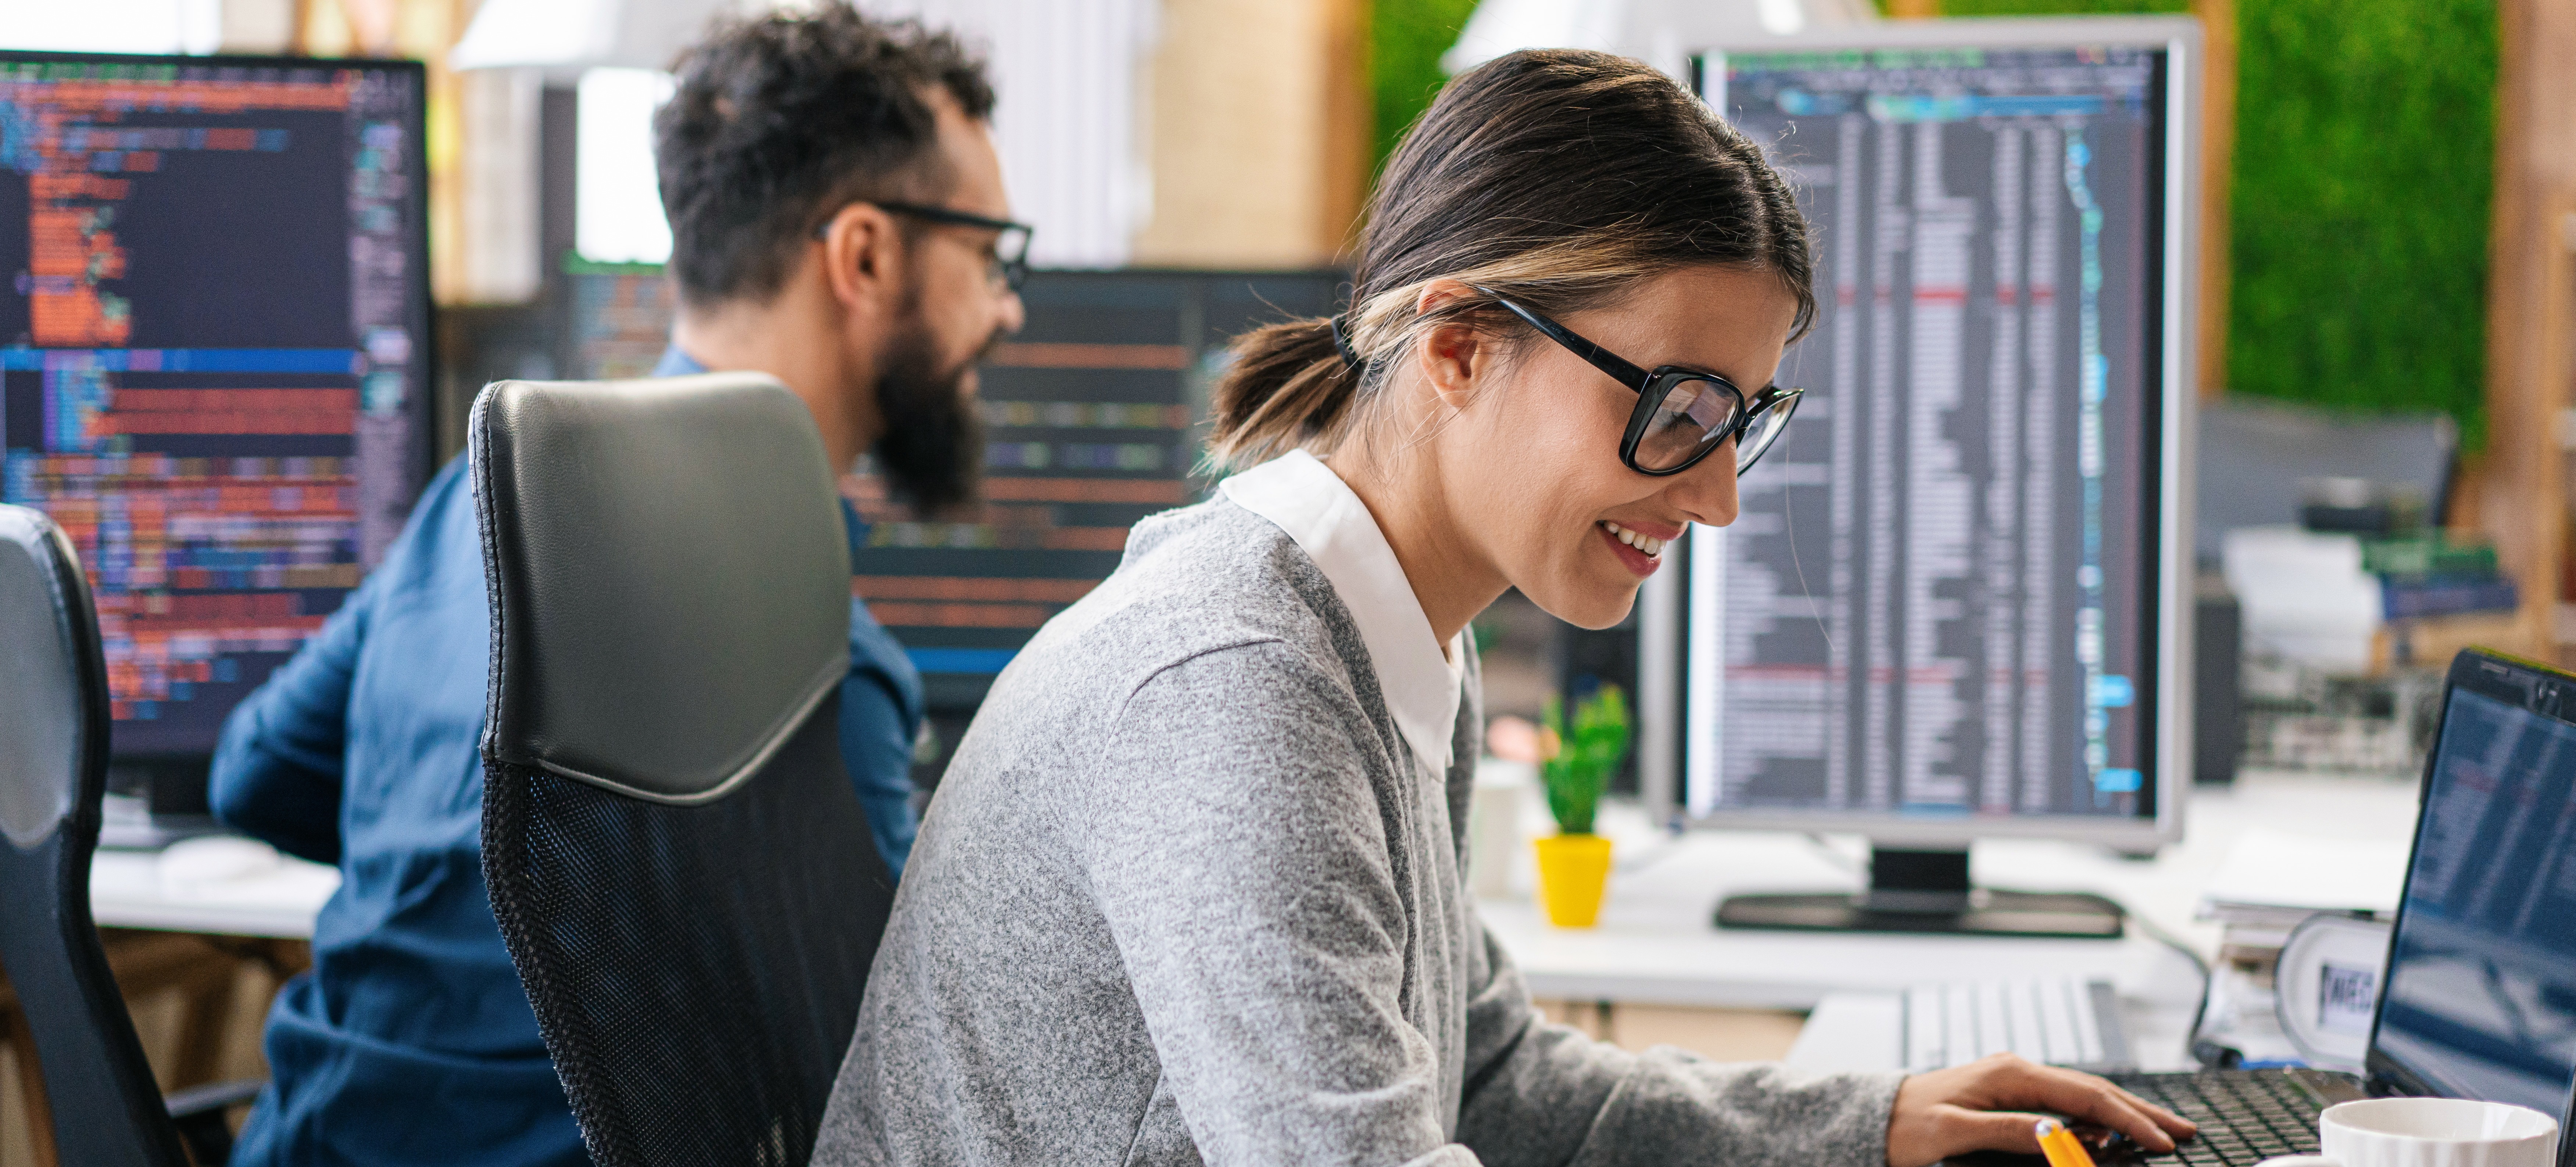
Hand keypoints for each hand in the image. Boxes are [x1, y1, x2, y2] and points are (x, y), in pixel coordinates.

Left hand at [1884, 1053, 2197, 1166]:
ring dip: (2124, 1113)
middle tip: (2185, 1131)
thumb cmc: (1905, 1123)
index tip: (2160, 1140)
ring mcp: (2015, 1082)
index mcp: (2010, 1074)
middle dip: (2141, 1111)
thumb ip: (2003, 1131)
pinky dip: (2096, 1116)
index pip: (2085, 1095)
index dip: (2127, 1119)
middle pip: (2094, 1091)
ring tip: (2162, 1129)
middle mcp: (2017, 1072)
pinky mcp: (2010, 1097)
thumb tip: (2054, 1134)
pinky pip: (2065, 1104)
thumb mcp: (1951, 1132)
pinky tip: (2113, 1129)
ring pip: (2084, 1096)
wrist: (1875, 1116)